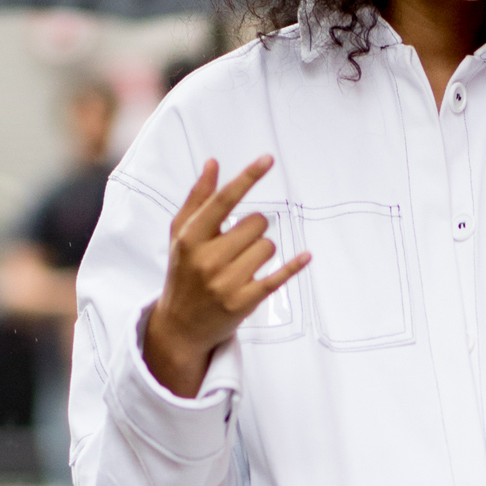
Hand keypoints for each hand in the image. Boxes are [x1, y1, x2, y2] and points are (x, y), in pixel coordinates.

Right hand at [141, 155, 310, 397]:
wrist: (179, 326)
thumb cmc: (182, 273)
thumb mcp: (180, 235)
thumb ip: (197, 199)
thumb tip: (213, 164)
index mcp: (191, 237)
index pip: (223, 200)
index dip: (248, 177)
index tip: (268, 159)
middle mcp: (207, 259)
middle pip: (256, 223)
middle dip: (254, 229)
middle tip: (240, 243)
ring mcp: (226, 283)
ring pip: (268, 247)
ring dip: (262, 251)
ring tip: (244, 264)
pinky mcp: (243, 302)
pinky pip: (277, 277)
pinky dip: (293, 266)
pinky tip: (306, 256)